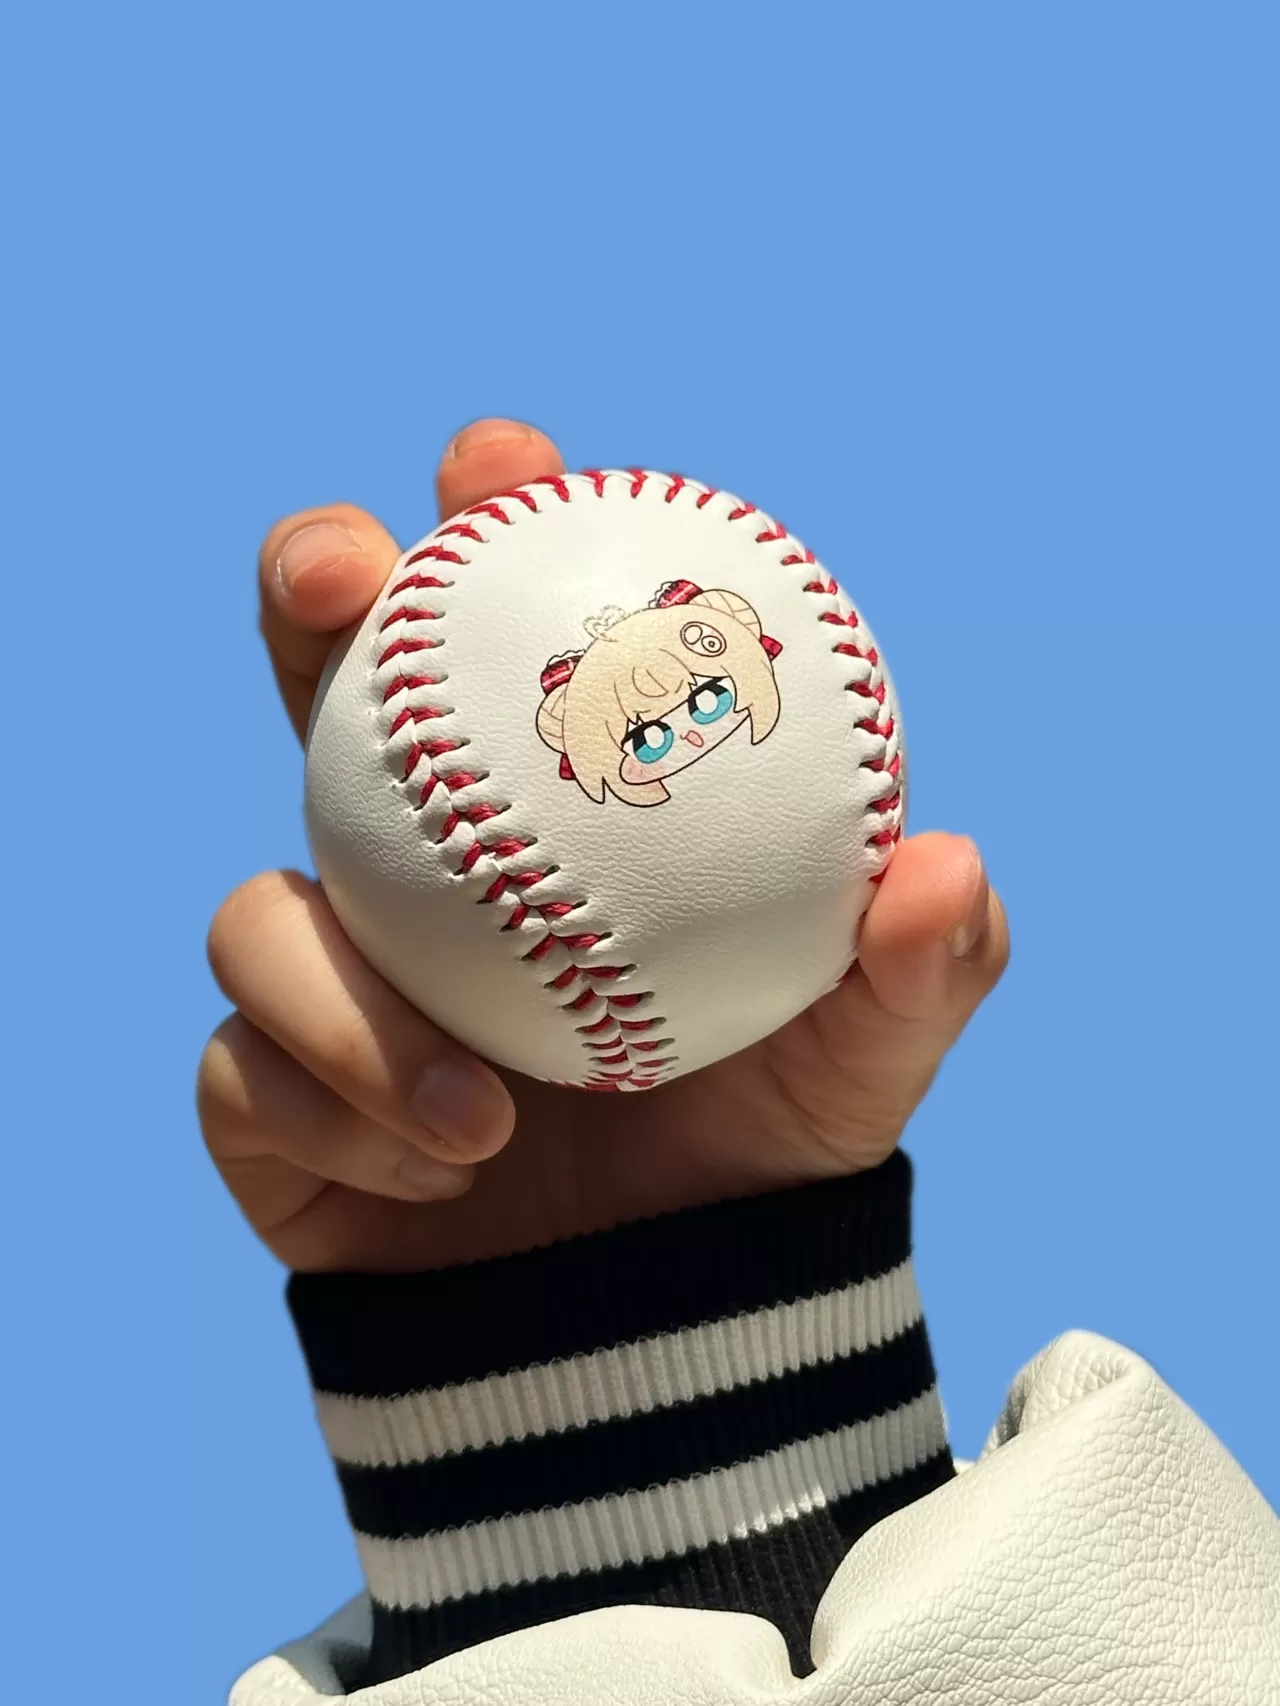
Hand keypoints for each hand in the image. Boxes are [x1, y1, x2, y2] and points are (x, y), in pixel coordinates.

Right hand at [198, 421, 1008, 1271]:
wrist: (651, 1320)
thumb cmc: (751, 1151)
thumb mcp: (860, 1064)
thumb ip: (915, 969)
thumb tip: (946, 861)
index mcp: (542, 810)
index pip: (503, 632)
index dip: (486, 521)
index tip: (502, 460)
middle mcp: (417, 865)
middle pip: (321, 684)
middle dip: (307, 591)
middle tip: (339, 575)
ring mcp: (326, 972)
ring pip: (257, 915)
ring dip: (350, 1001)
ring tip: (483, 1111)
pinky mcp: (268, 1088)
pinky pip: (250, 1073)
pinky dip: (347, 1121)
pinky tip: (444, 1177)